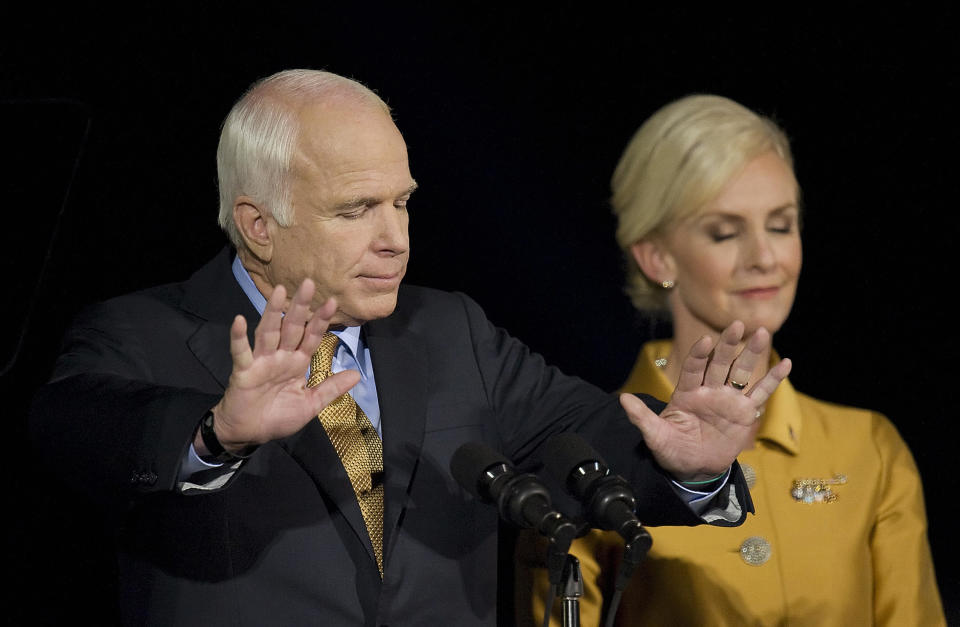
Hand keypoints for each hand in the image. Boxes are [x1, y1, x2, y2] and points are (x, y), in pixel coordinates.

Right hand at [195, 279, 360, 455]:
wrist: (249, 434)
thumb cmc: (278, 417)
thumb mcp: (311, 404)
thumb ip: (331, 388)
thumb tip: (357, 374)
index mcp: (297, 363)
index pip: (312, 337)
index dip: (321, 320)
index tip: (332, 301)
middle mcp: (280, 357)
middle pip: (292, 327)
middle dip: (300, 307)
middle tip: (309, 283)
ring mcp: (261, 362)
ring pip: (268, 332)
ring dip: (273, 312)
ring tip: (279, 291)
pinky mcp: (244, 371)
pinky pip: (241, 352)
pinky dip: (239, 337)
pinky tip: (239, 320)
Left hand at [619, 321, 790, 481]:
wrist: (693, 469)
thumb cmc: (672, 451)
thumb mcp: (655, 437)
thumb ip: (642, 418)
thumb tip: (622, 399)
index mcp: (687, 393)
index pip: (694, 368)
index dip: (699, 354)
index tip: (706, 341)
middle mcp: (709, 391)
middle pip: (720, 363)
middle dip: (728, 345)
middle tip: (737, 324)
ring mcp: (728, 400)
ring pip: (742, 373)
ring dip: (751, 353)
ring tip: (762, 332)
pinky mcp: (744, 413)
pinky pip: (760, 394)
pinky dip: (773, 379)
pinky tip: (785, 363)